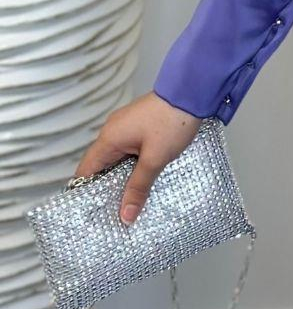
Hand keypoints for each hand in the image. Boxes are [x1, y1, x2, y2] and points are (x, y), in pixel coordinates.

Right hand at [71, 91, 202, 225]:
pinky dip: (133, 166)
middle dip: (107, 189)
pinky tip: (143, 180)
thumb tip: (125, 215)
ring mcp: (126, 127)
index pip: (86, 170)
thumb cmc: (172, 122)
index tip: (91, 214)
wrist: (192, 92)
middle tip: (112, 215)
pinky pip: (130, 151)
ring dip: (123, 178)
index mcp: (109, 138)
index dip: (85, 192)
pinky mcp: (140, 126)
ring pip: (118, 160)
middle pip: (101, 166)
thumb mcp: (155, 159)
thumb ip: (139, 187)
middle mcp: (113, 131)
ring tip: (128, 203)